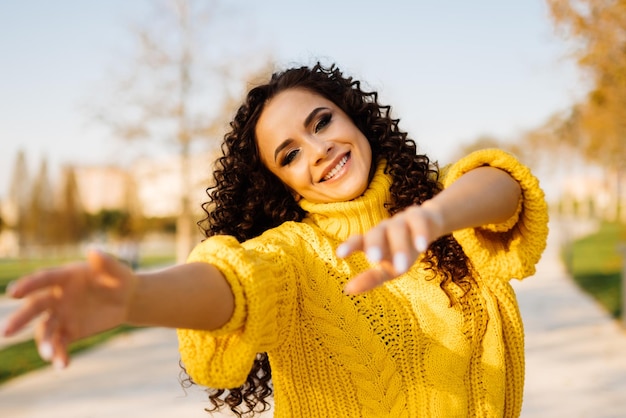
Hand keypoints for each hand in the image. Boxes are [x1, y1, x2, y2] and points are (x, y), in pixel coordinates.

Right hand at [2, 250, 136, 368]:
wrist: (127, 299)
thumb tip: (93, 251)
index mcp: (64, 277)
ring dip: (44, 342)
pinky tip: (63, 365)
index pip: (43, 280)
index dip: (28, 285)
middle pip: (34, 308)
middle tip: (5, 332)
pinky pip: (60, 344)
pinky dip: (59, 355)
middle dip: (20, 319)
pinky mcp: (69, 332)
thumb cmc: (119, 278)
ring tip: (48, 354)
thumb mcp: (117, 270)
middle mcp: (56, 297)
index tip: (12, 292)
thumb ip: (105, 262)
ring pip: (45, 330)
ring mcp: (61, 315)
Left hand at [337, 203, 443, 294]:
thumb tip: (347, 290)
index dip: (350, 246)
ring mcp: (402, 221)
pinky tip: (421, 247)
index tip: (340, 254)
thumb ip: (370, 278)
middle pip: (377, 233)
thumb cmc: (403, 250)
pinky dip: (420, 233)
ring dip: (399, 246)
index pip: (359, 241)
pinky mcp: (421, 216)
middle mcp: (385, 228)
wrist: (429, 225)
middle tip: (373, 259)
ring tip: (402, 267)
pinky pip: (419, 221)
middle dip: (375, 244)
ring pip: (398, 230)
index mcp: (375, 239)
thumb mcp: (389, 268)